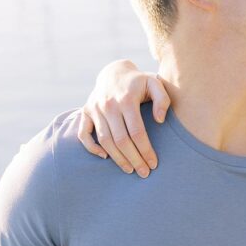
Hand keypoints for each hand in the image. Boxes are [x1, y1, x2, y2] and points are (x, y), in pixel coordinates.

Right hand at [77, 60, 170, 176]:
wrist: (114, 72)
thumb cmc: (139, 82)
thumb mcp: (155, 83)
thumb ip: (162, 100)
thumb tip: (159, 120)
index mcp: (126, 99)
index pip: (137, 132)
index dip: (145, 150)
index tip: (153, 163)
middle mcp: (108, 105)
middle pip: (121, 140)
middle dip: (134, 159)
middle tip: (144, 173)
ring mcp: (95, 109)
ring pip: (105, 140)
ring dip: (117, 158)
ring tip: (130, 169)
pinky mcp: (85, 112)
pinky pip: (84, 134)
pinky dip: (91, 148)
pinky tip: (105, 157)